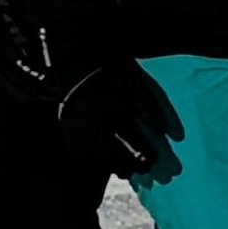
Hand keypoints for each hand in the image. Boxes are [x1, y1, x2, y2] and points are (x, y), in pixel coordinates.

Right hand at [54, 57, 179, 177]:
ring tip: (127, 171)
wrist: (75, 57)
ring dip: (112, 166)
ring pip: (95, 157)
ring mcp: (76, 127)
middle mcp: (91, 122)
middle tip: (144, 170)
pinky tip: (104, 166)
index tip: (155, 160)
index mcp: (110, 108)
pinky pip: (79, 152)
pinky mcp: (66, 128)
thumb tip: (161, 128)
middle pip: (112, 153)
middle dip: (129, 164)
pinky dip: (93, 162)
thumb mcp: (133, 80)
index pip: (130, 139)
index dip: (143, 152)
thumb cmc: (109, 67)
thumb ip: (147, 105)